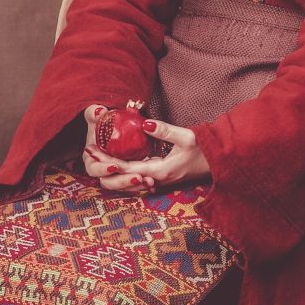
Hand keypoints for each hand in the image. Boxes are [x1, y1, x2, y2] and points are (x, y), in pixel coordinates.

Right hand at [82, 104, 153, 195]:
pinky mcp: (124, 175)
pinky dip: (141, 185)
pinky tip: (152, 184)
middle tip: (138, 177)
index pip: (93, 168)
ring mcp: (114, 174)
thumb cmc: (99, 119)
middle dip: (123, 181)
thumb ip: (93, 113)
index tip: (115, 166)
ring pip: (122, 187)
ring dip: (134, 187)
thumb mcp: (95, 115)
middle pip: (109, 182)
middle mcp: (101, 170)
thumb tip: (100, 112)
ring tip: (149, 182)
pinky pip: (131, 185)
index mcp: (90, 158)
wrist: (109, 124)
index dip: (102, 169)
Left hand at [82, 109, 208, 194]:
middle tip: (88, 151)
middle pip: (123, 177)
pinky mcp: (159, 178)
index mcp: (161, 171)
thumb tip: (143, 122)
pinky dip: (122, 171)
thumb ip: (164, 130)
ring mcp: (158, 181)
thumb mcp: (186, 136)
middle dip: (104, 165)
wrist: (216, 162)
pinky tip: (114, 162)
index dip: (108, 160)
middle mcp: (156, 180)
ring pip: (128, 180)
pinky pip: (136, 177)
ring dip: (111, 169)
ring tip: (96, 156)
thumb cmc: (203, 149)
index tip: (92, 150)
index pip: (127, 168)